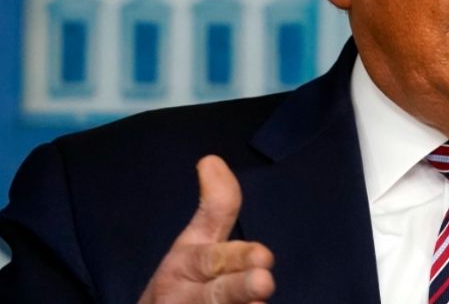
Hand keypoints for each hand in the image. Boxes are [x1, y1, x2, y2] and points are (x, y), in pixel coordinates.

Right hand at [138, 155, 274, 303]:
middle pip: (217, 293)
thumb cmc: (185, 282)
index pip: (212, 257)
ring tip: (258, 302)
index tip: (263, 256)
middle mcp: (185, 295)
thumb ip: (215, 206)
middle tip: (263, 281)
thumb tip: (211, 160)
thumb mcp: (197, 242)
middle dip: (238, 287)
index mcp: (186, 264)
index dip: (237, 257)